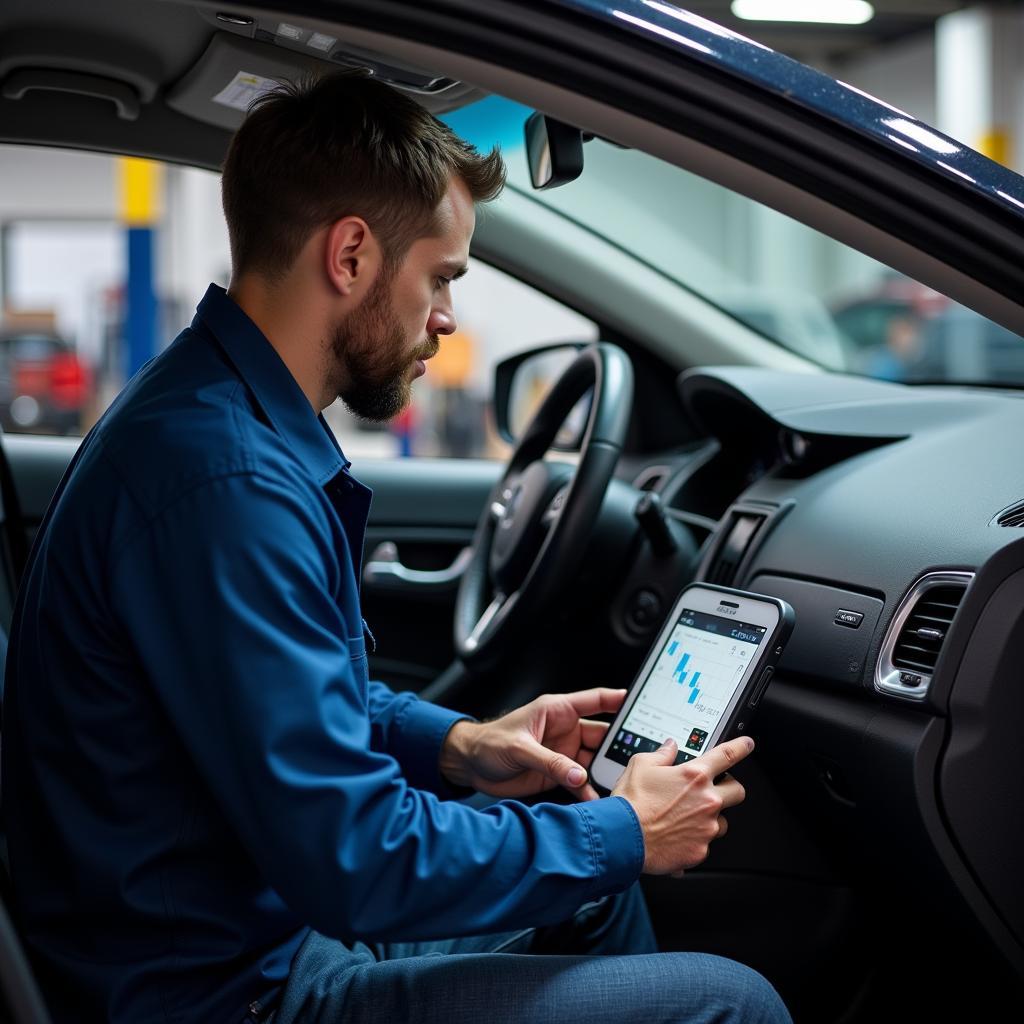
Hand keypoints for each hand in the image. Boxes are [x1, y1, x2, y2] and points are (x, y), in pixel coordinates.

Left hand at [439, 688, 626, 800]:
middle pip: (602, 736)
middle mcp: (566, 731)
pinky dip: (589, 791)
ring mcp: (564, 754)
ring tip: (620, 785)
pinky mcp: (558, 774)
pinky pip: (581, 782)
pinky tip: (597, 801)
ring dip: (606, 773)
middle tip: (636, 760)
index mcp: (557, 711)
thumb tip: (579, 775)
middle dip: (619, 747)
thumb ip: (550, 762)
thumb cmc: (488, 743)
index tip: (639, 704)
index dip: (618, 700)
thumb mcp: (519, 748)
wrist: (470, 766)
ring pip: (595, 762)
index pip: (595, 700)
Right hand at [612, 735, 752, 875]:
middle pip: (737, 791)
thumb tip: (669, 747)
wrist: (622, 838)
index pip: (727, 755)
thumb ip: (660, 754)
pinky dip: (694, 840)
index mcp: (694, 776)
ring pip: (722, 821)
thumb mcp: (640, 765)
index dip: (741, 747)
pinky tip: (676, 837)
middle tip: (714, 789)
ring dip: (711, 818)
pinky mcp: (700, 850)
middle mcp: (707, 801)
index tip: (747, 744)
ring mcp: (706, 828)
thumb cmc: (630, 802)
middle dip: (730, 788)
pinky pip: (705, 844)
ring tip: (686, 818)